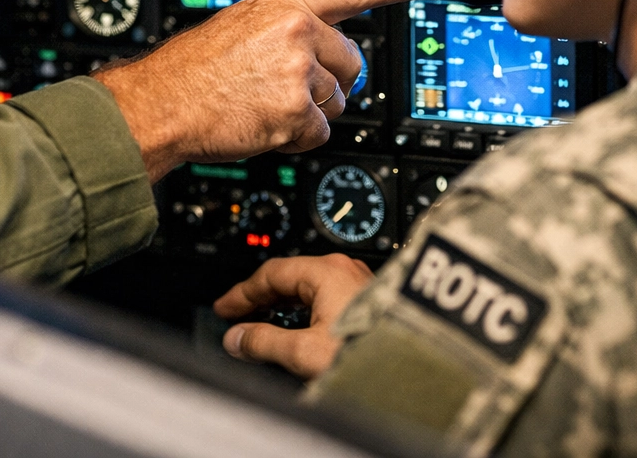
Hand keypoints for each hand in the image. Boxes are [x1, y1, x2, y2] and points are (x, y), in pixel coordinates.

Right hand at [94, 0, 442, 178]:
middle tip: (286, 87)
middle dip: (329, 81)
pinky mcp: (294, 112)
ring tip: (264, 104)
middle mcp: (297, 32)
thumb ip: (289, 26)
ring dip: (308, 111)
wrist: (161, 104)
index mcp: (286, 4)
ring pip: (337, 101)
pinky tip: (265, 124)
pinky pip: (320, 131)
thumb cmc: (195, 69)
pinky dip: (297, 137)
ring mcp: (297, 72)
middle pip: (352, 64)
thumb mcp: (244, 25)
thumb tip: (325, 44)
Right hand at [214, 254, 374, 378]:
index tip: (224, 308)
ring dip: (281, 307)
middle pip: (289, 278)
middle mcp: (342, 269)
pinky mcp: (366, 300)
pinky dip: (302, 312)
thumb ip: (263, 342)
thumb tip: (237, 339)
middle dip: (260, 299)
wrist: (413, 366)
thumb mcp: (304, 351)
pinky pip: (323, 299)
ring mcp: (357, 283)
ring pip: (307, 289)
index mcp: (325, 271)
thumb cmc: (367, 352)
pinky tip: (296, 330)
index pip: (270, 274)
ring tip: (263, 327)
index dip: (241, 293)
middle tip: (238, 318)